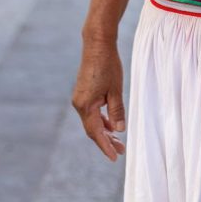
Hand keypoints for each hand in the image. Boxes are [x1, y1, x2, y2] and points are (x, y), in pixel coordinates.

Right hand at [71, 41, 125, 161]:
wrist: (97, 44)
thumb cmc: (108, 65)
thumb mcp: (116, 90)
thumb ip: (117, 111)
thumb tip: (119, 131)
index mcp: (85, 105)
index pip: (95, 133)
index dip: (105, 146)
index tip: (115, 157)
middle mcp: (79, 104)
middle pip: (92, 129)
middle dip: (106, 141)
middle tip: (121, 151)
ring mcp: (80, 98)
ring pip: (92, 121)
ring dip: (104, 131)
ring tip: (119, 141)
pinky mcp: (83, 93)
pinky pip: (91, 112)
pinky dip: (101, 120)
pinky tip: (111, 125)